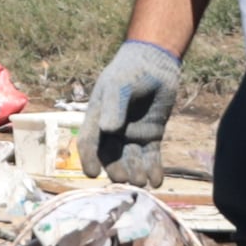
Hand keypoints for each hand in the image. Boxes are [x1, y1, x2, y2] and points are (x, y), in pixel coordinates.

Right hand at [82, 39, 181, 185]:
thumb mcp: (119, 86)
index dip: (88, 159)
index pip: (89, 142)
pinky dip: (153, 169)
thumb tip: (109, 131)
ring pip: (131, 159)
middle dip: (117, 170)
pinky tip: (157, 181)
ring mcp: (132, 134)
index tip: (92, 174)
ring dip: (136, 172)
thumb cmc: (131, 71)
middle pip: (110, 156)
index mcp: (98, 118)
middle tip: (126, 180)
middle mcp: (113, 130)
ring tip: (143, 182)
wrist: (155, 63)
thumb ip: (114, 107)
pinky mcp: (151, 135)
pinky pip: (151, 156)